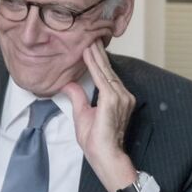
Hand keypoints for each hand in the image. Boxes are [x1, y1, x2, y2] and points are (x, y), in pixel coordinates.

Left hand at [61, 39, 137, 191]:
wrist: (105, 155)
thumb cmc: (96, 141)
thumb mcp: (82, 114)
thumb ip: (78, 97)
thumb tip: (68, 84)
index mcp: (118, 99)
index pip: (107, 75)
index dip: (98, 61)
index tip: (91, 46)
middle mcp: (123, 96)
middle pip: (108, 70)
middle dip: (98, 53)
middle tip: (91, 35)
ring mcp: (120, 97)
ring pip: (105, 71)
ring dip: (96, 56)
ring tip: (88, 40)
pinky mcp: (113, 100)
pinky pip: (102, 78)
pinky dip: (94, 65)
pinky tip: (88, 55)